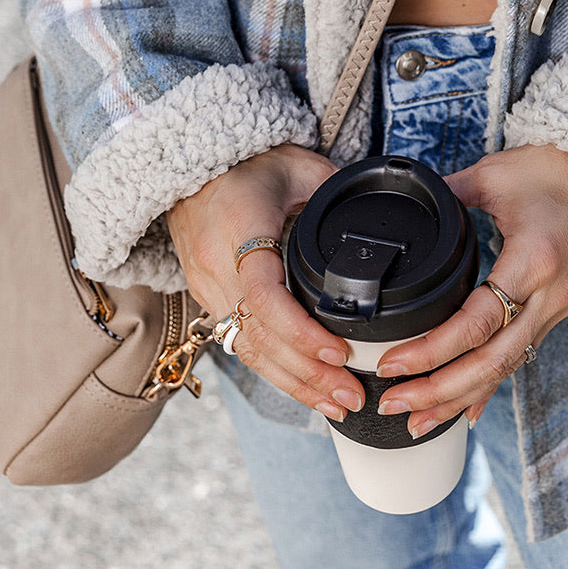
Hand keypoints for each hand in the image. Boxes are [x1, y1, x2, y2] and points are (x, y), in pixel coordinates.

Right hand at [166, 145, 366, 421]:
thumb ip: (334, 191)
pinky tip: (306, 389)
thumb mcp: (300, 165)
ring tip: (338, 405)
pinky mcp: (209, 300)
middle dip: (308, 374)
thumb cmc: (250, 163)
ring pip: (248, 350)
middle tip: (353, 395)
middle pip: (259, 337)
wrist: (191, 166)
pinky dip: (275, 371)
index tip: (340, 351)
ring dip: (294, 383)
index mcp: (240, 229)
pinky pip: (241, 343)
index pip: (264, 295)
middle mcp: (216, 267)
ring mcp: (208, 288)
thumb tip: (376, 218)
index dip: (301, 331)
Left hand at [374, 145, 567, 438]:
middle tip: (393, 404)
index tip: (392, 363)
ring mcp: (557, 307)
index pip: (476, 323)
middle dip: (439, 390)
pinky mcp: (557, 309)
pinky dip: (489, 384)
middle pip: (491, 362)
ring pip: (505, 367)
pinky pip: (519, 355)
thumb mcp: (495, 175)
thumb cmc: (557, 169)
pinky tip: (465, 410)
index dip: (431, 350)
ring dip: (460, 396)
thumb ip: (448, 195)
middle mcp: (548, 295)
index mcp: (531, 262)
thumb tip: (407, 205)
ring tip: (417, 421)